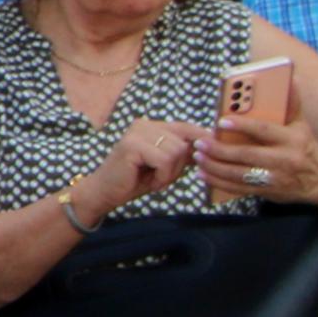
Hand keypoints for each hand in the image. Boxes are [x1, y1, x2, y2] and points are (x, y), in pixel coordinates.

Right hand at [78, 117, 203, 217]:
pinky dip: (162, 176)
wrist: (106, 192)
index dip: (201, 141)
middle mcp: (145, 124)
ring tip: (154, 178)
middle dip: (179, 166)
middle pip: (184, 142)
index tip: (208, 156)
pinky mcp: (132, 145)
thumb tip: (211, 145)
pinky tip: (150, 181)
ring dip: (170, 173)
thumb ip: (184, 152)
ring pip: (176, 151)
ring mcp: (137, 133)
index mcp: (152, 125)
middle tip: (161, 176)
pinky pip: (164, 160)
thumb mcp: (166, 164)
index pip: (187, 127)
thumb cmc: (136, 180)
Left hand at [200, 107, 317, 205]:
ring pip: (239, 174)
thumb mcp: (301, 124)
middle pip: (247, 155)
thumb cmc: (305, 146)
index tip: (221, 122)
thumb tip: (291, 77)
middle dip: (220, 150)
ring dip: (215, 167)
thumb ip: (292, 103)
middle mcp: (284, 159)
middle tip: (200, 143)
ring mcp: (275, 178)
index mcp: (292, 139)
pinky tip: (203, 174)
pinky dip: (219, 182)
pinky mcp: (267, 191)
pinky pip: (239, 189)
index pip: (264, 130)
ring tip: (198, 157)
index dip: (242, 126)